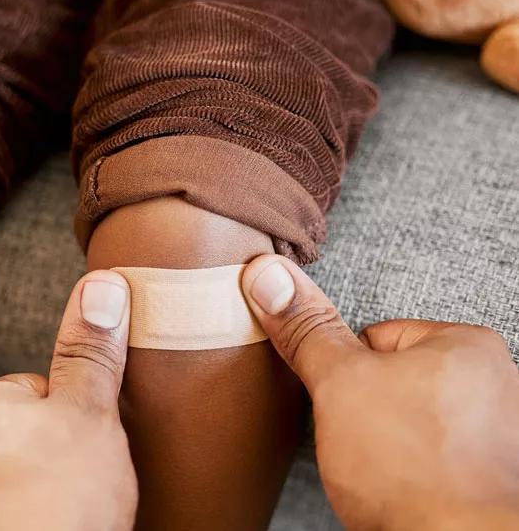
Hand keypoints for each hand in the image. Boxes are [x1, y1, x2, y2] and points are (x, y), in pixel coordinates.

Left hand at [0, 270, 136, 530]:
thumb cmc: (62, 509)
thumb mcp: (92, 421)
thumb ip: (91, 353)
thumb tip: (105, 282)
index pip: (31, 395)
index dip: (65, 428)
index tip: (77, 460)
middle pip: (3, 438)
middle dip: (33, 459)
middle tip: (65, 496)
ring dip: (9, 497)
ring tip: (41, 522)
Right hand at [241, 255, 518, 529]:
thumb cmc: (410, 468)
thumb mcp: (340, 384)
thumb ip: (306, 330)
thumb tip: (268, 275)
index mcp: (468, 346)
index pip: (377, 337)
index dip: (346, 373)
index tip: (350, 405)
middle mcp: (496, 384)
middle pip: (395, 379)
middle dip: (369, 408)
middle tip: (366, 442)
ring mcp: (497, 435)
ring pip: (410, 421)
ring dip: (388, 440)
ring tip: (384, 469)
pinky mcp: (489, 477)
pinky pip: (431, 457)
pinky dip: (411, 469)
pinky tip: (401, 488)